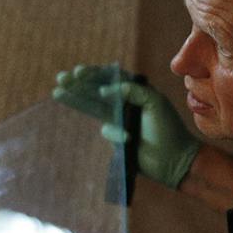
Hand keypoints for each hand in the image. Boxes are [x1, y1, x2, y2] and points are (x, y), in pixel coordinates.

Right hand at [52, 63, 200, 190]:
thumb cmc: (168, 129)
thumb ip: (131, 90)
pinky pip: (107, 131)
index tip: (78, 72)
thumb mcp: (154, 102)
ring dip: (76, 100)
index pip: (111, 77)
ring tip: (57, 92)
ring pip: (94, 107)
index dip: (93, 74)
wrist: (174, 159)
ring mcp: (121, 120)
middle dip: (78, 84)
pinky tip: (128, 137)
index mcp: (137, 90)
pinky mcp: (117, 137)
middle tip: (61, 79)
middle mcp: (126, 103)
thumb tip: (104, 89)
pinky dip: (115, 133)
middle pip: (97, 90)